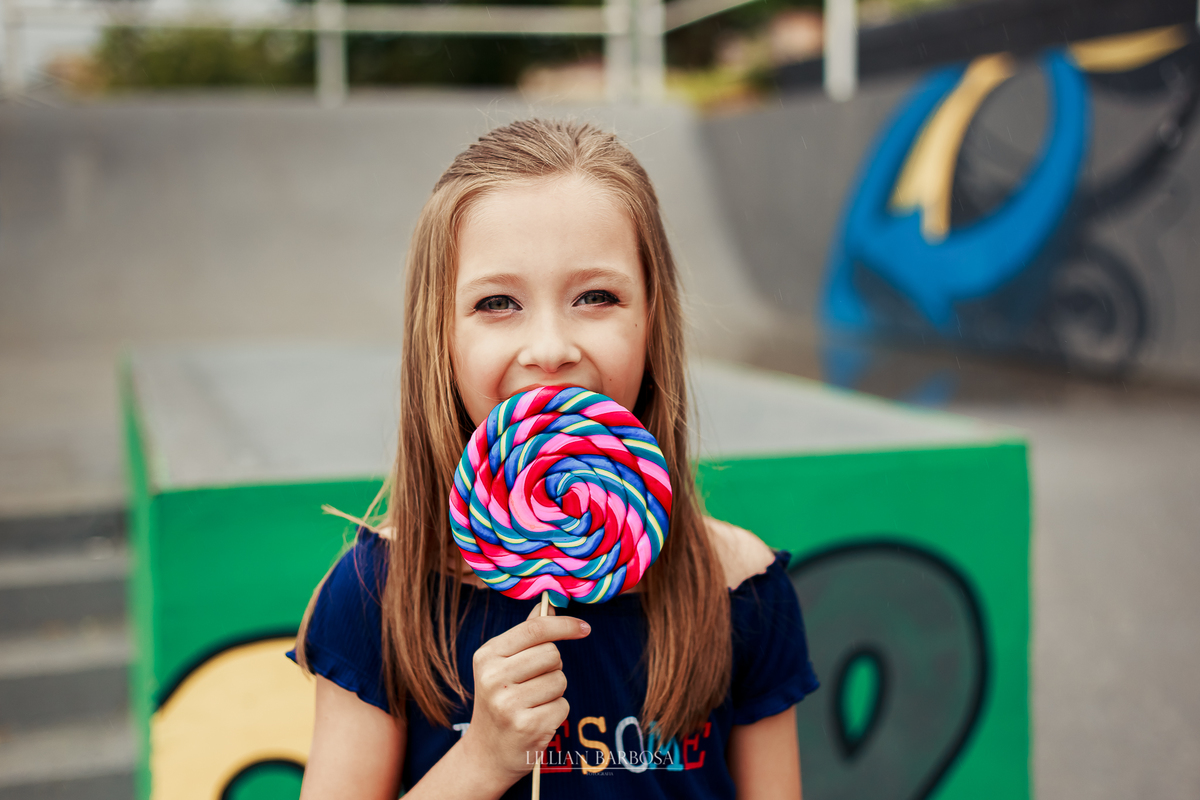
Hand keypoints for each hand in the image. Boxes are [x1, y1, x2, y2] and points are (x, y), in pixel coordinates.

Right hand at [461, 600, 590, 784]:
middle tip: (534, 683)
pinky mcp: (528, 726)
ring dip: (555, 691)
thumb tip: (546, 605)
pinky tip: (537, 720)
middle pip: (552, 654)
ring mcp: (509, 704)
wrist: (486, 753)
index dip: (564, 625)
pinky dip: (556, 712)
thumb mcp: (501, 665)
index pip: (534, 629)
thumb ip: (525, 635)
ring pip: (560, 680)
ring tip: (533, 703)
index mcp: (487, 656)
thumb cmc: (500, 700)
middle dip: (553, 667)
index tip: (584, 628)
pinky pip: (563, 705)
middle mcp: (493, 678)